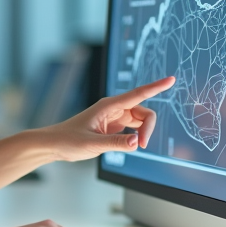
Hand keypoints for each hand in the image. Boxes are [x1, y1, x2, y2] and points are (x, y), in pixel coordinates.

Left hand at [36, 76, 174, 162]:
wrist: (54, 145)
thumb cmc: (68, 141)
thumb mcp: (92, 144)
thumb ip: (116, 143)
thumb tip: (137, 143)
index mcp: (108, 106)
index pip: (138, 94)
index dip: (156, 87)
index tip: (171, 79)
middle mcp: (113, 109)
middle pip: (144, 112)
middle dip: (148, 128)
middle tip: (141, 146)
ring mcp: (114, 117)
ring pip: (140, 121)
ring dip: (143, 133)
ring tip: (134, 147)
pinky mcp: (113, 127)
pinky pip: (133, 128)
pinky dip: (136, 136)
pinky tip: (131, 145)